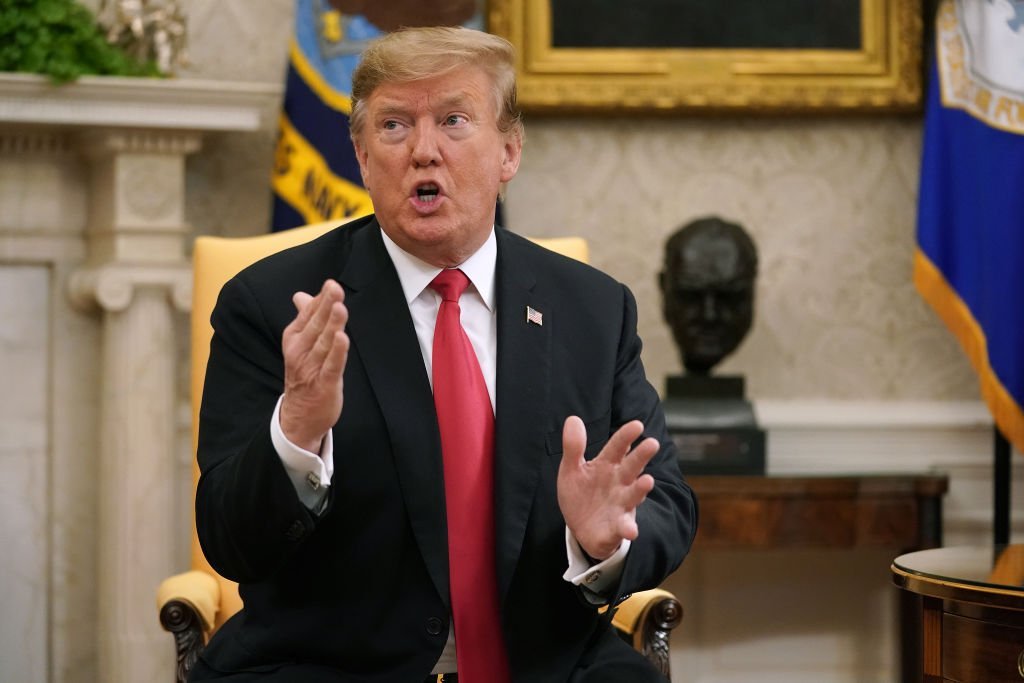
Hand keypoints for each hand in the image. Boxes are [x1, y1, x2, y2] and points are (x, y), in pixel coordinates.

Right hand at [279, 279, 348, 452]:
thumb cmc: (305, 374)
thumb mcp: (301, 344)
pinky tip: (342, 338)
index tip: (331, 284)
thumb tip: (301, 295)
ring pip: (324, 343)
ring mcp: (311, 369)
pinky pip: (332, 366)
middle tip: (335, 288)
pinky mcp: (324, 384)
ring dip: (332, 325)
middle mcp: (300, 352)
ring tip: (340, 308)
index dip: (320, 300)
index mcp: (294, 339)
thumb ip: (305, 318)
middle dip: (326, 307)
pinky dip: (337, 352)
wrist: (299, 416)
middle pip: (315, 325)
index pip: (308, 315)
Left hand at [557, 417, 657, 560]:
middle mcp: (619, 482)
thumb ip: (574, 446)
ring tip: (647, 481)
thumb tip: (573, 418)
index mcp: (607, 465)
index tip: (636, 425)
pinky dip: (628, 528)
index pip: (618, 447)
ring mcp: (621, 504)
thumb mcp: (571, 469)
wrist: (581, 527)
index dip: (626, 436)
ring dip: (641, 488)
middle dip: (641, 456)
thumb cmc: (581, 493)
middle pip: (632, 466)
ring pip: (634, 494)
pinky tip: (631, 530)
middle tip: (652, 443)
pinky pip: (625, 526)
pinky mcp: (618, 526)